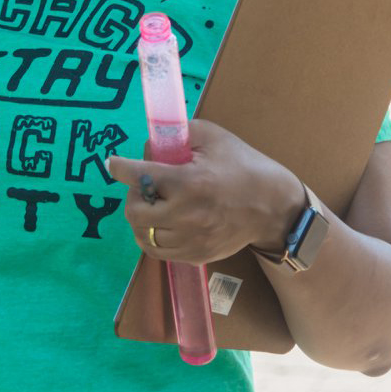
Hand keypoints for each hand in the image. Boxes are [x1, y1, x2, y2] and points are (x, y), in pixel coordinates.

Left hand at [106, 118, 305, 265]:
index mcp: (190, 182)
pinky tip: (163, 222)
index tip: (114, 164)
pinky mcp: (198, 255)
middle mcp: (188, 214)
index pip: (139, 176)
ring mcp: (193, 239)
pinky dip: (153, 236)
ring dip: (142, 219)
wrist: (276, 207)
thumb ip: (176, 136)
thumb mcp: (213, 137)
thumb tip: (148, 148)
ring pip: (144, 235)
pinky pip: (158, 251)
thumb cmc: (243, 166)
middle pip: (134, 212)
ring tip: (155, 206)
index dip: (120, 168)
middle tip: (145, 188)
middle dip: (133, 196)